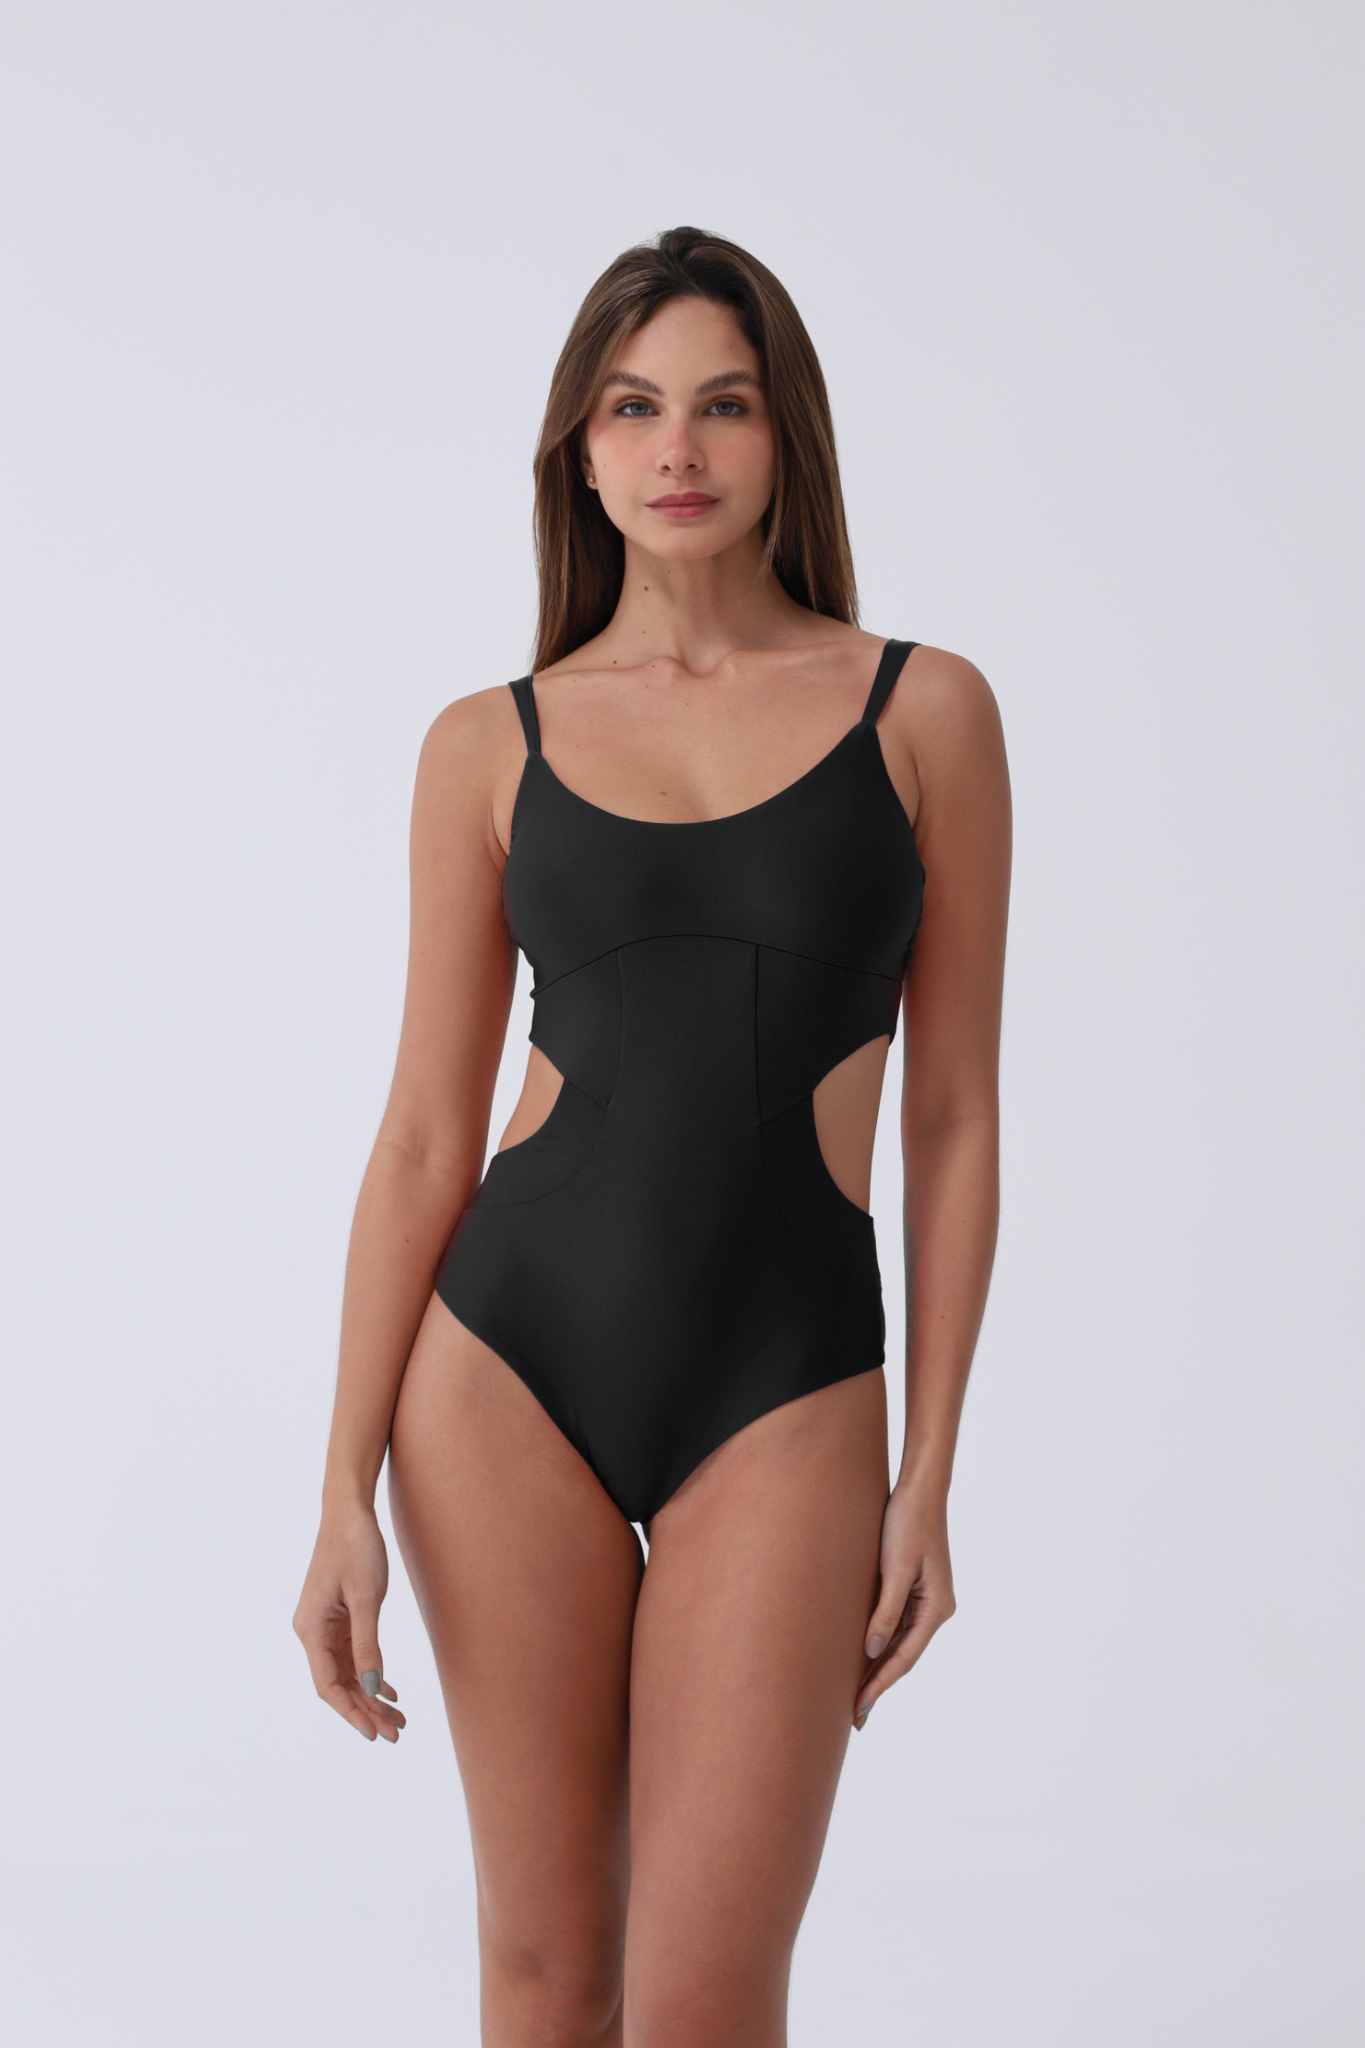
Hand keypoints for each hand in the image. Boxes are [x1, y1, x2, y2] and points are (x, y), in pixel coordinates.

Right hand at [292, 1504, 405, 1742]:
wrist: (351, 1511)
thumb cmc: (356, 1547)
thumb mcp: (367, 1597)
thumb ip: (368, 1644)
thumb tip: (371, 1687)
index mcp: (311, 1629)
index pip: (327, 1685)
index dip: (351, 1712)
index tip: (374, 1734)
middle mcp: (312, 1632)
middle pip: (339, 1683)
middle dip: (366, 1709)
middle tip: (397, 1732)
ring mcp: (325, 1626)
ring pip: (348, 1672)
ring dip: (371, 1695)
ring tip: (399, 1718)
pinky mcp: (339, 1618)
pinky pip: (353, 1655)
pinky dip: (372, 1673)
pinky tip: (390, 1690)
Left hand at [853, 1480, 955, 1727]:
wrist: (919, 1489)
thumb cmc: (907, 1523)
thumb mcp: (896, 1567)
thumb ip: (885, 1610)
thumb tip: (870, 1651)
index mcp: (936, 1608)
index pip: (904, 1658)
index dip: (880, 1684)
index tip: (859, 1708)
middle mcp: (935, 1610)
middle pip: (902, 1656)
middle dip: (878, 1685)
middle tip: (853, 1717)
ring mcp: (926, 1601)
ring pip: (897, 1643)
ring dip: (877, 1667)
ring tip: (854, 1695)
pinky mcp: (913, 1589)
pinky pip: (895, 1626)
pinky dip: (878, 1643)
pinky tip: (862, 1656)